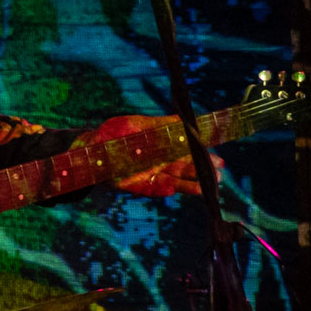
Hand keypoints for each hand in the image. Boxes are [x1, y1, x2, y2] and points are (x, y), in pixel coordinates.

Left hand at [81, 114, 215, 197]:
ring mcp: (153, 174)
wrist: (90, 151)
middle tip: (219, 169)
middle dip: (203, 168)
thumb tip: (182, 119)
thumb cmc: (114, 133)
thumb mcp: (135, 124)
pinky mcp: (142, 186)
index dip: (201, 150)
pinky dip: (171, 189)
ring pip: (177, 179)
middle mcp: (161, 161)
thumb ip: (158, 124)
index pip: (186, 148)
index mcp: (162, 144)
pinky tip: (184, 190)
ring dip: (194, 183)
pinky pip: (159, 189)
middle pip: (186, 165)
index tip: (216, 151)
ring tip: (210, 185)